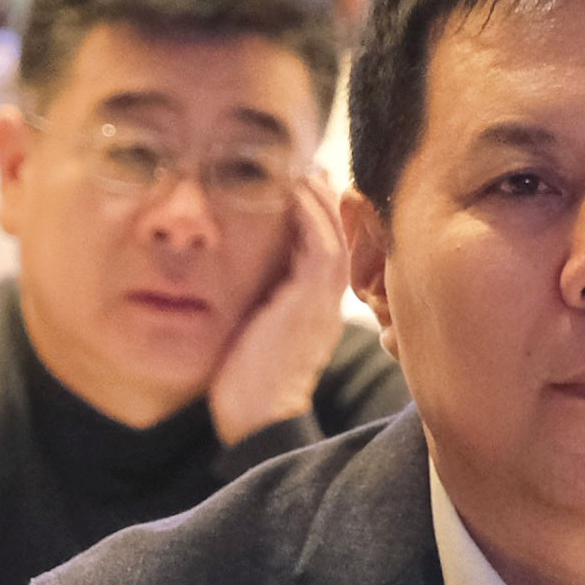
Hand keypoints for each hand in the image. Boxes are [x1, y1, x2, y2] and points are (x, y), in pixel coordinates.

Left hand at [207, 175, 349, 444]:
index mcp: (319, 306)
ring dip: (321, 196)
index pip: (331, 247)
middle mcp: (329, 298)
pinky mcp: (311, 297)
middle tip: (309, 165)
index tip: (305, 185)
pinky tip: (295, 187)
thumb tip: (241, 279)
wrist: (259, 419)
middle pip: (344, 234)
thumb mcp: (257, 331)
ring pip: (338, 232)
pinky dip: (311, 212)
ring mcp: (324, 297)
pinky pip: (321, 242)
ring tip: (304, 166)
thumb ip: (258, 301)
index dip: (322, 215)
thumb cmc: (250, 383)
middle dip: (327, 198)